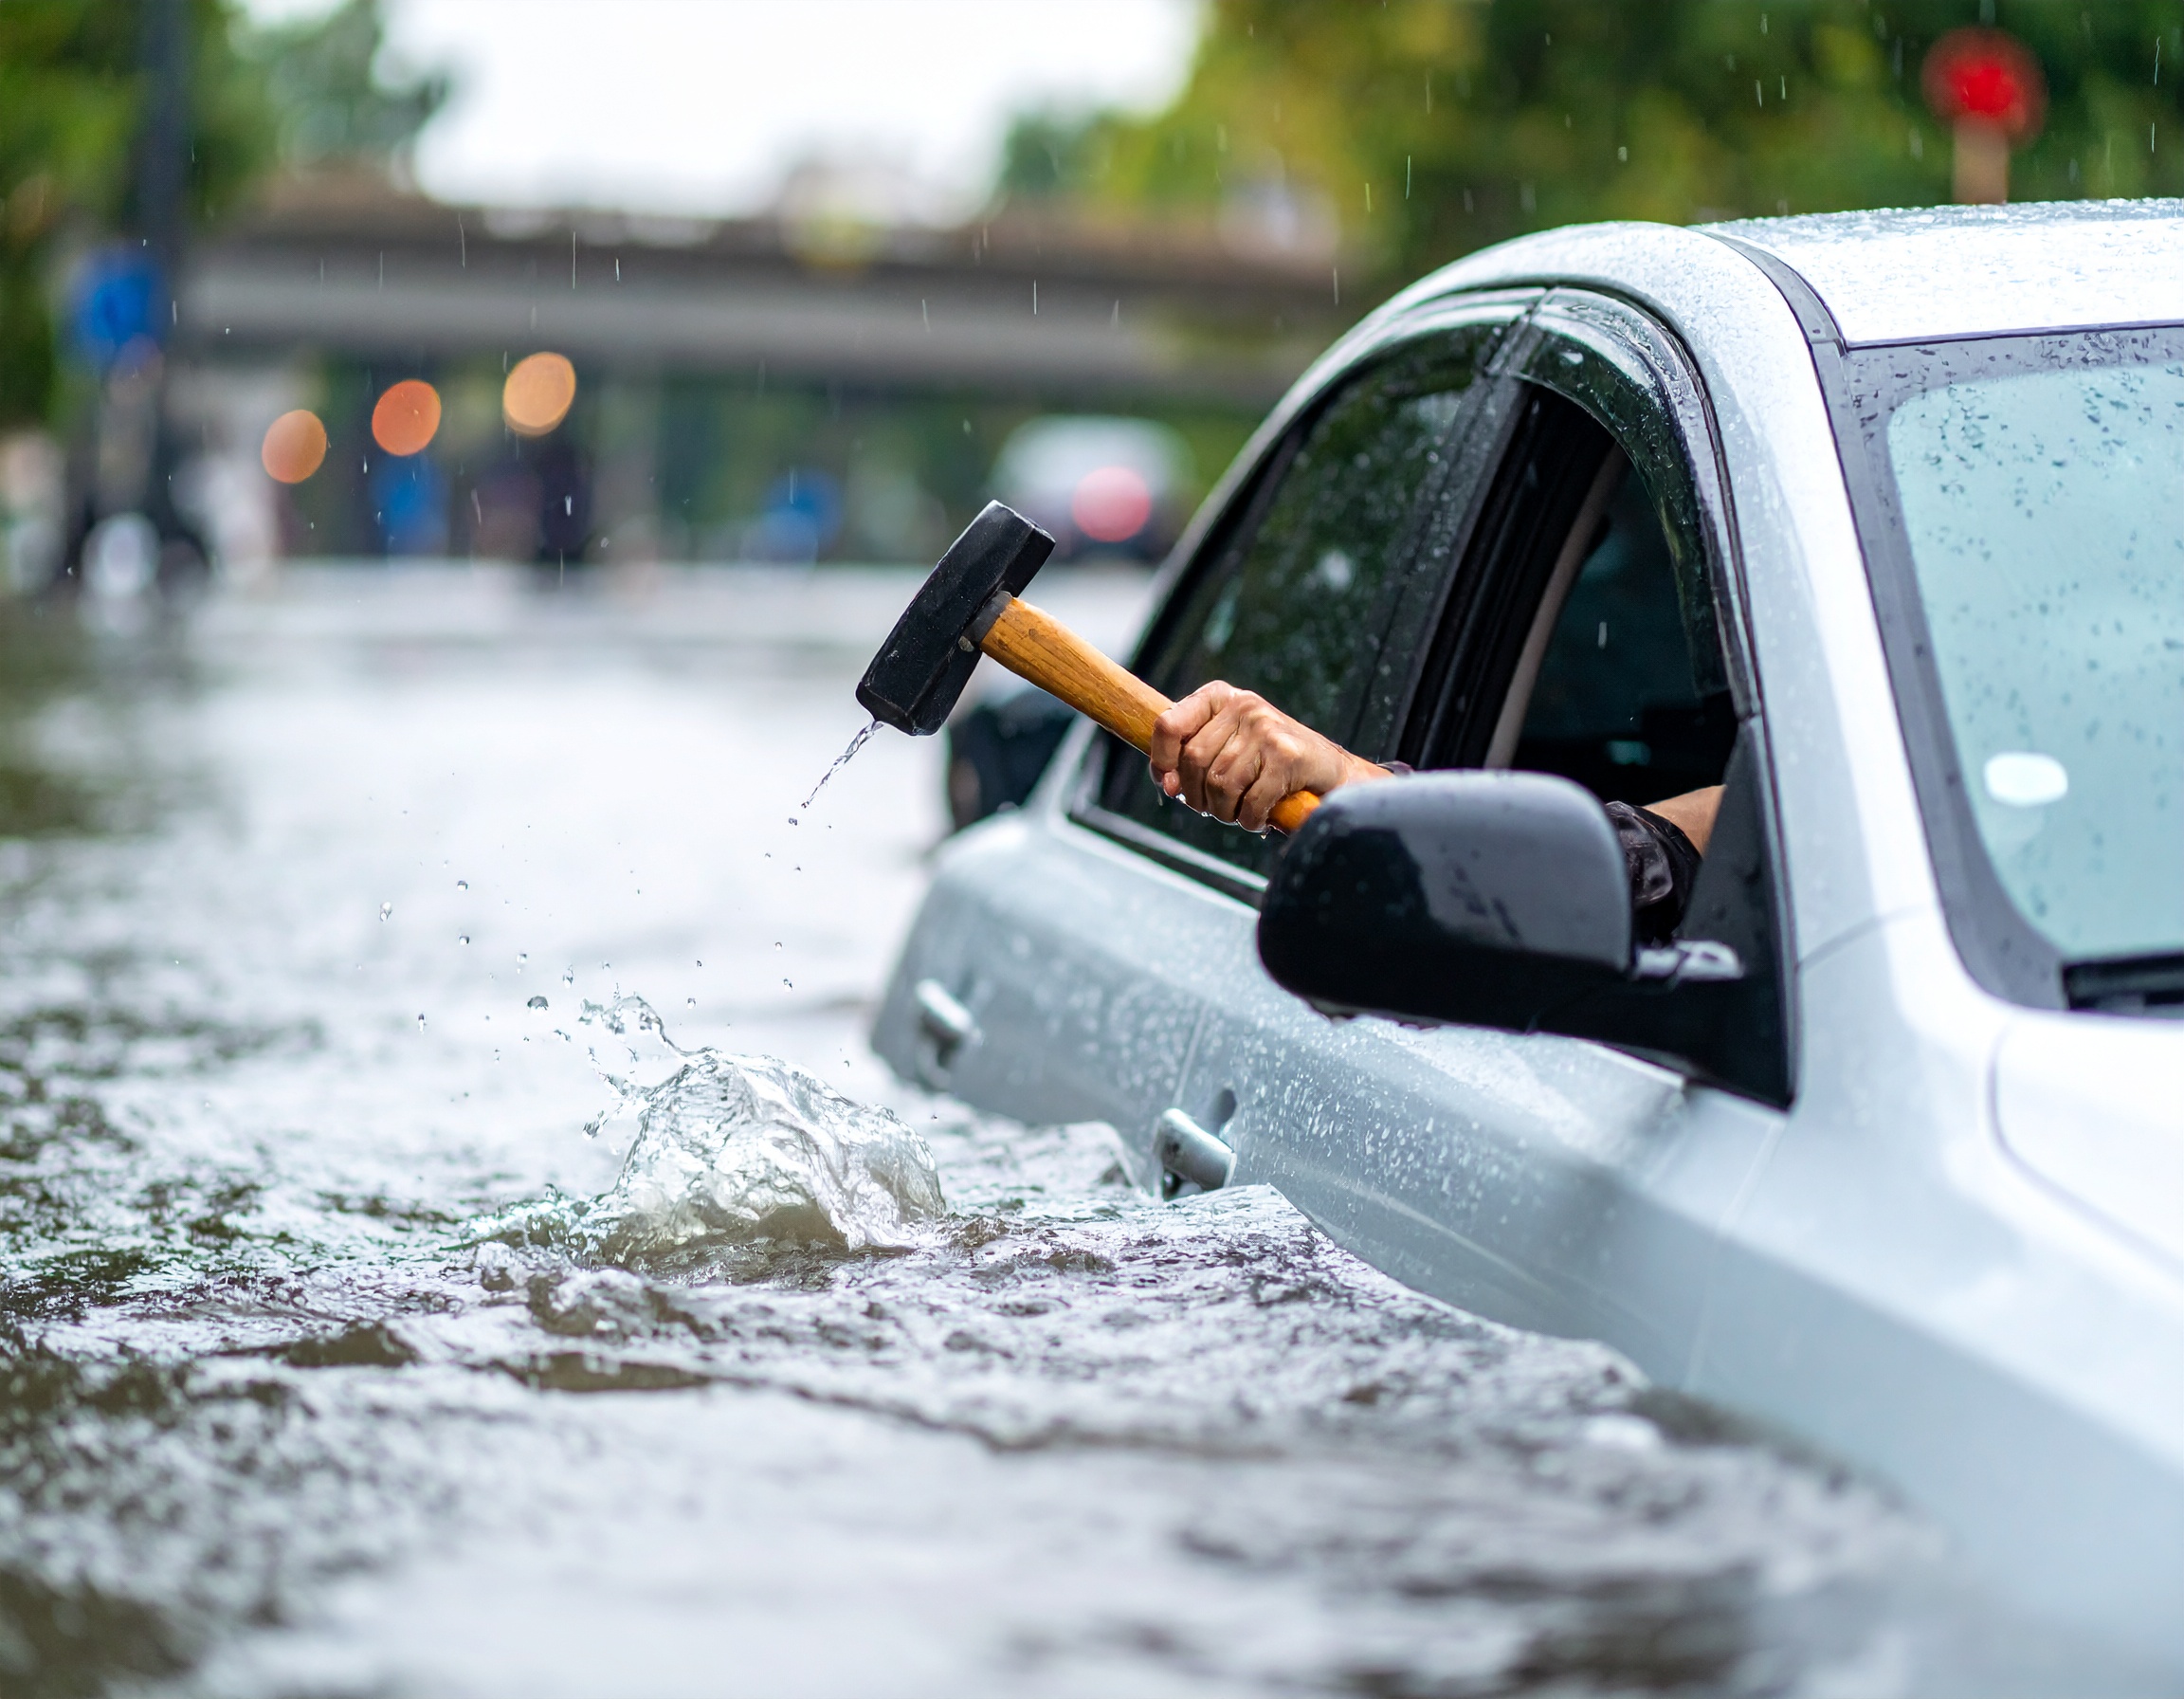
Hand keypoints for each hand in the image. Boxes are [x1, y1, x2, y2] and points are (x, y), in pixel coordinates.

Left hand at [1148, 681, 1388, 831]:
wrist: (1329, 773)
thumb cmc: (1269, 764)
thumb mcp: (1228, 747)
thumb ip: (1192, 757)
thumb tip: (1166, 784)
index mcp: (1221, 697)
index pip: (1169, 724)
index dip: (1161, 761)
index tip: (1169, 785)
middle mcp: (1244, 706)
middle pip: (1193, 761)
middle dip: (1198, 796)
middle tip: (1215, 808)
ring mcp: (1266, 728)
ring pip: (1220, 784)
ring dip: (1225, 812)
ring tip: (1240, 813)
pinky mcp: (1287, 756)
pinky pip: (1250, 801)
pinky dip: (1250, 820)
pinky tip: (1260, 819)